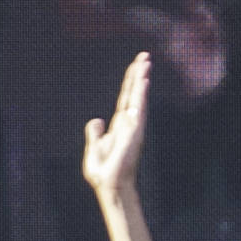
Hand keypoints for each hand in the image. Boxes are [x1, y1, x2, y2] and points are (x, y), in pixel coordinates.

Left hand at [76, 46, 153, 199]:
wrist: (109, 185)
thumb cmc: (103, 172)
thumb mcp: (95, 148)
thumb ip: (95, 134)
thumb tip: (95, 120)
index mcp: (119, 125)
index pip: (125, 98)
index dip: (130, 82)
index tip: (136, 65)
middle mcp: (128, 122)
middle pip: (133, 93)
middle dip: (138, 74)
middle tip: (145, 55)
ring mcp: (133, 126)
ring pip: (138, 97)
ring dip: (141, 79)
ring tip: (146, 62)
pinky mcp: (134, 132)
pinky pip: (138, 109)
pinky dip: (140, 95)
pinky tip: (143, 81)